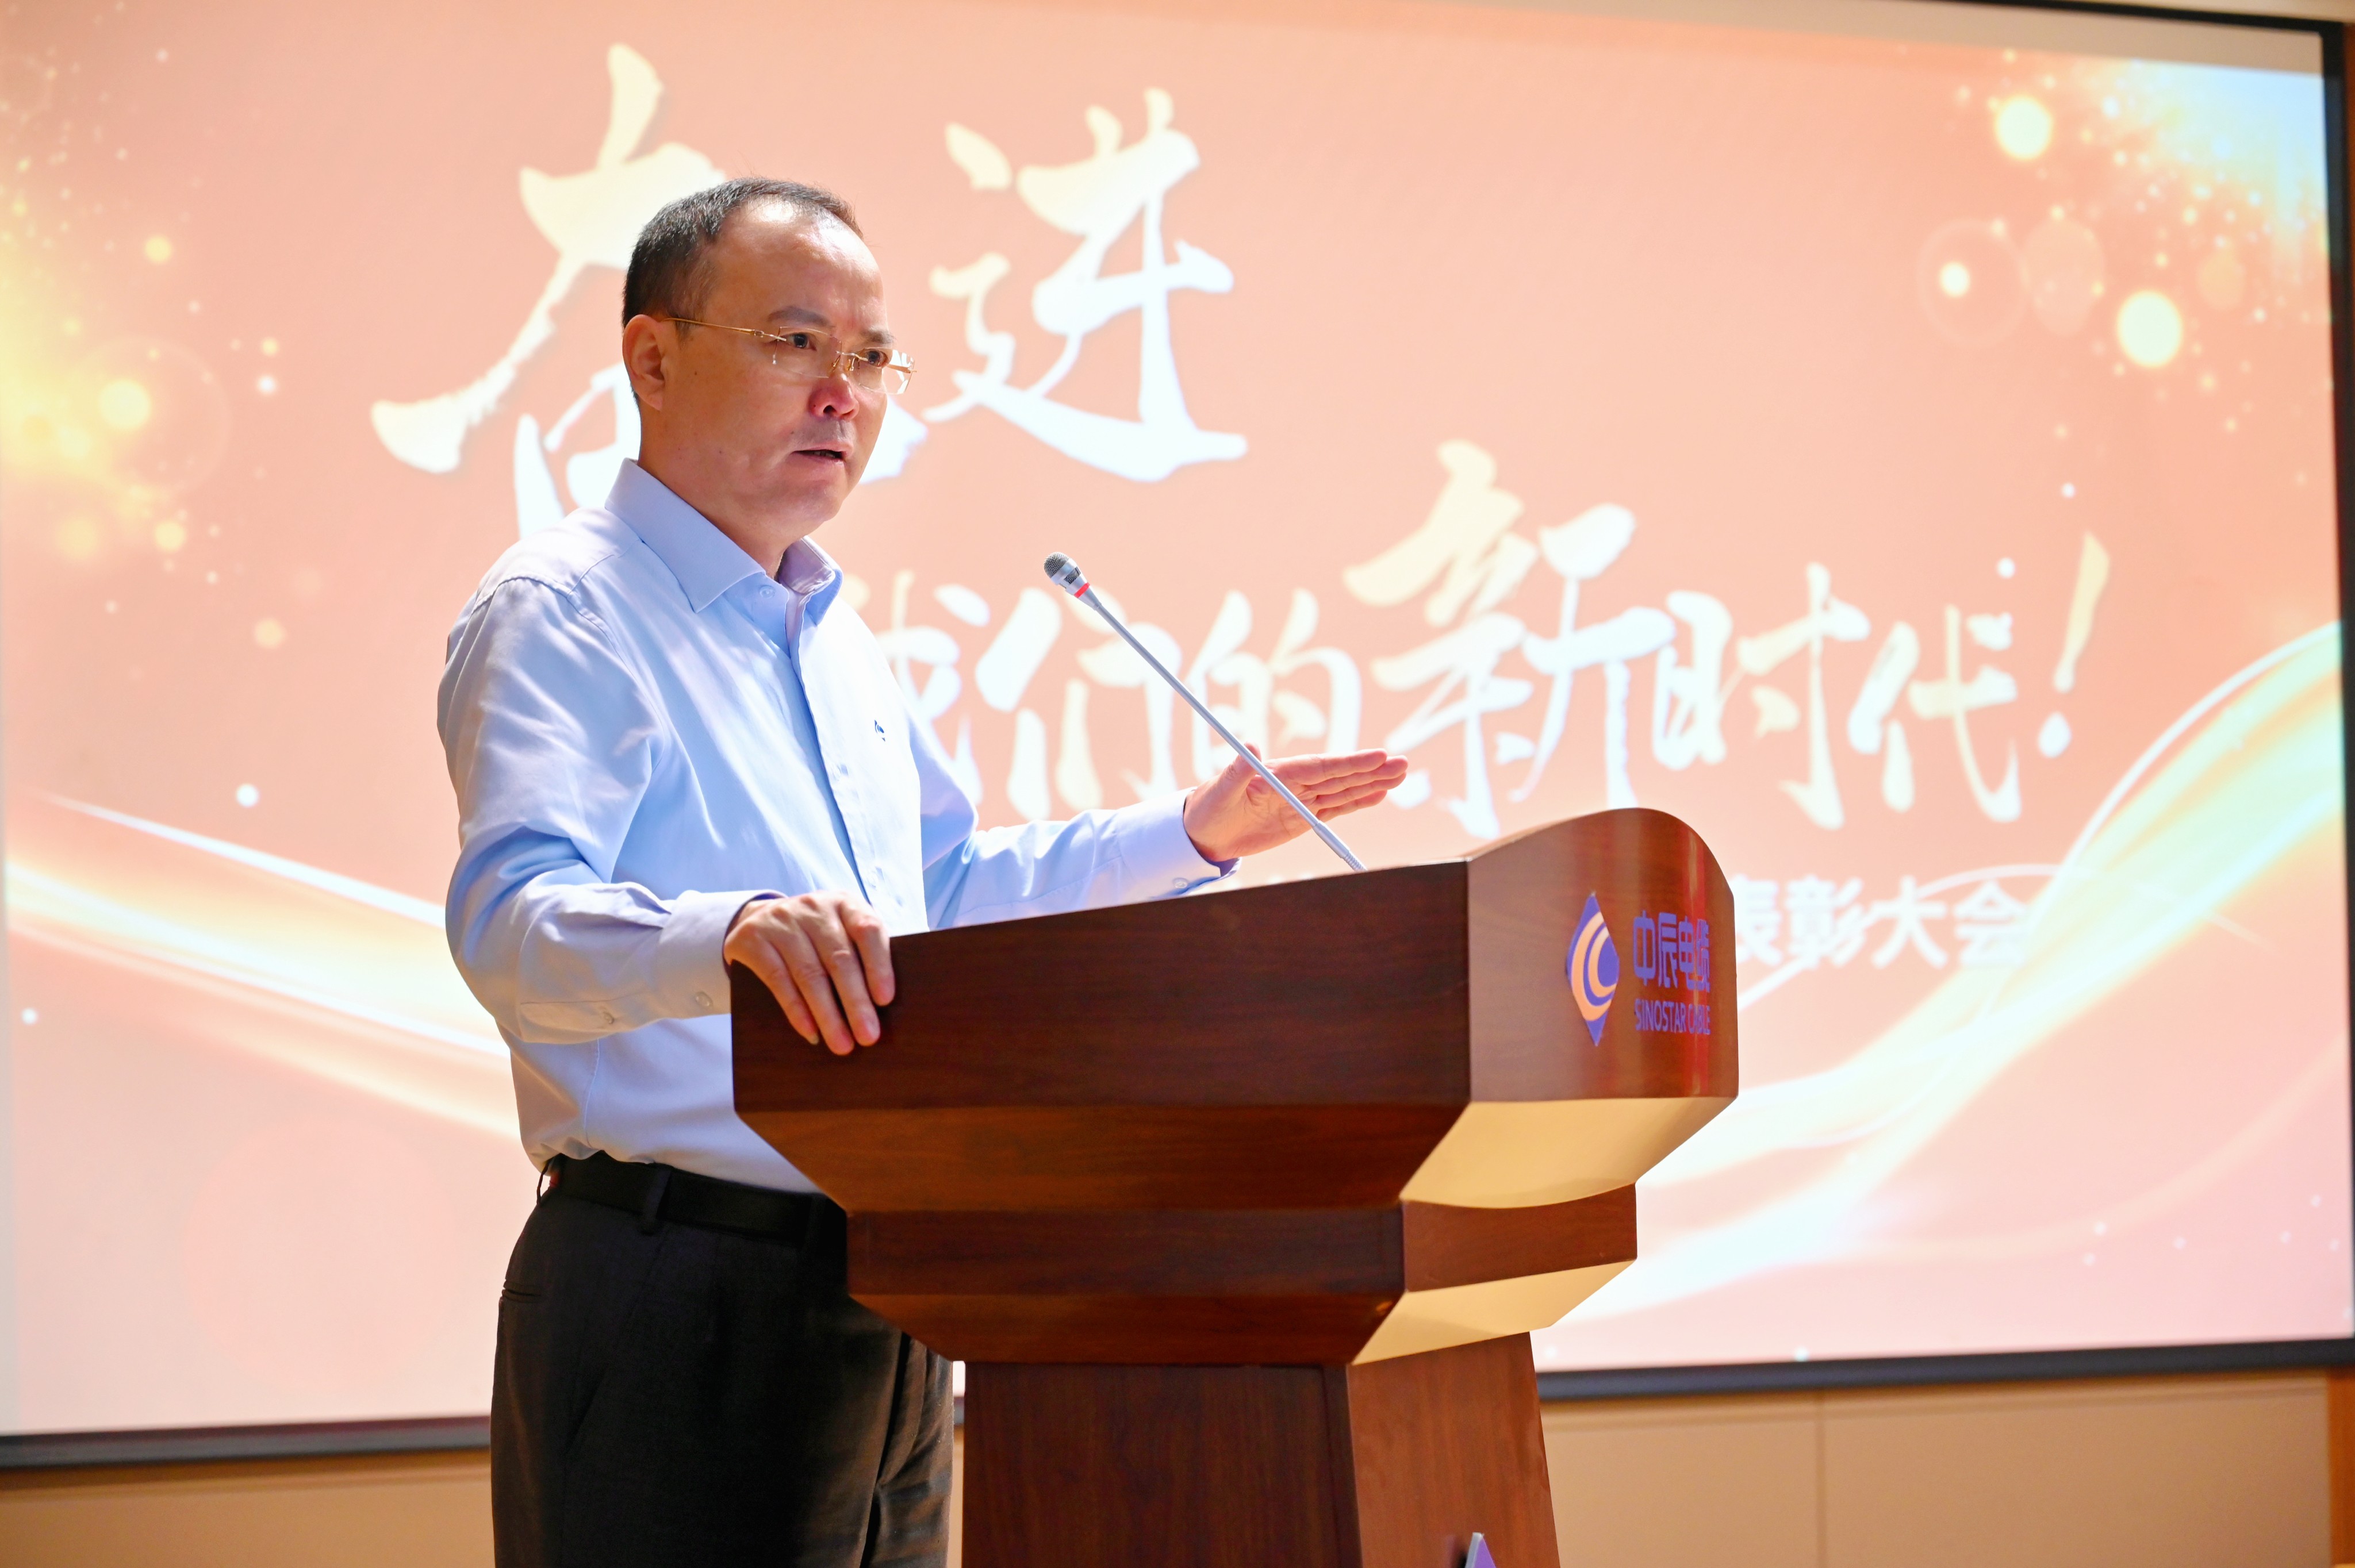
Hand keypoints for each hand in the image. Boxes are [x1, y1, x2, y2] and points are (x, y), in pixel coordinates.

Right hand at [722, 891, 894, 1055]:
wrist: (761, 920)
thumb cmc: (818, 938)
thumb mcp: (843, 933)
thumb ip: (861, 956)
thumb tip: (879, 1007)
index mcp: (844, 903)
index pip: (867, 930)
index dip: (878, 965)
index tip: (884, 1000)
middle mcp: (813, 906)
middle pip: (839, 958)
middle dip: (855, 1002)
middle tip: (867, 1036)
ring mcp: (781, 919)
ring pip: (809, 973)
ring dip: (827, 1014)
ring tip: (841, 1044)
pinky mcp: (752, 938)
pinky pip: (778, 979)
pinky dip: (796, 1010)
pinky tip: (811, 1032)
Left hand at [1181, 746, 1409, 863]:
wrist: (1202, 832)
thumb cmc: (1208, 807)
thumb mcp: (1220, 790)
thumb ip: (1238, 770)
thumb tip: (1250, 744)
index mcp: (1280, 772)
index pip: (1322, 766)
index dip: (1351, 762)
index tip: (1378, 756)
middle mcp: (1295, 783)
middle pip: (1340, 775)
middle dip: (1372, 770)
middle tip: (1403, 763)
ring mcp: (1301, 800)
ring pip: (1344, 790)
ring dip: (1371, 784)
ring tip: (1400, 776)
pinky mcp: (1302, 818)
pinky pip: (1335, 809)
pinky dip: (1357, 802)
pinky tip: (1378, 794)